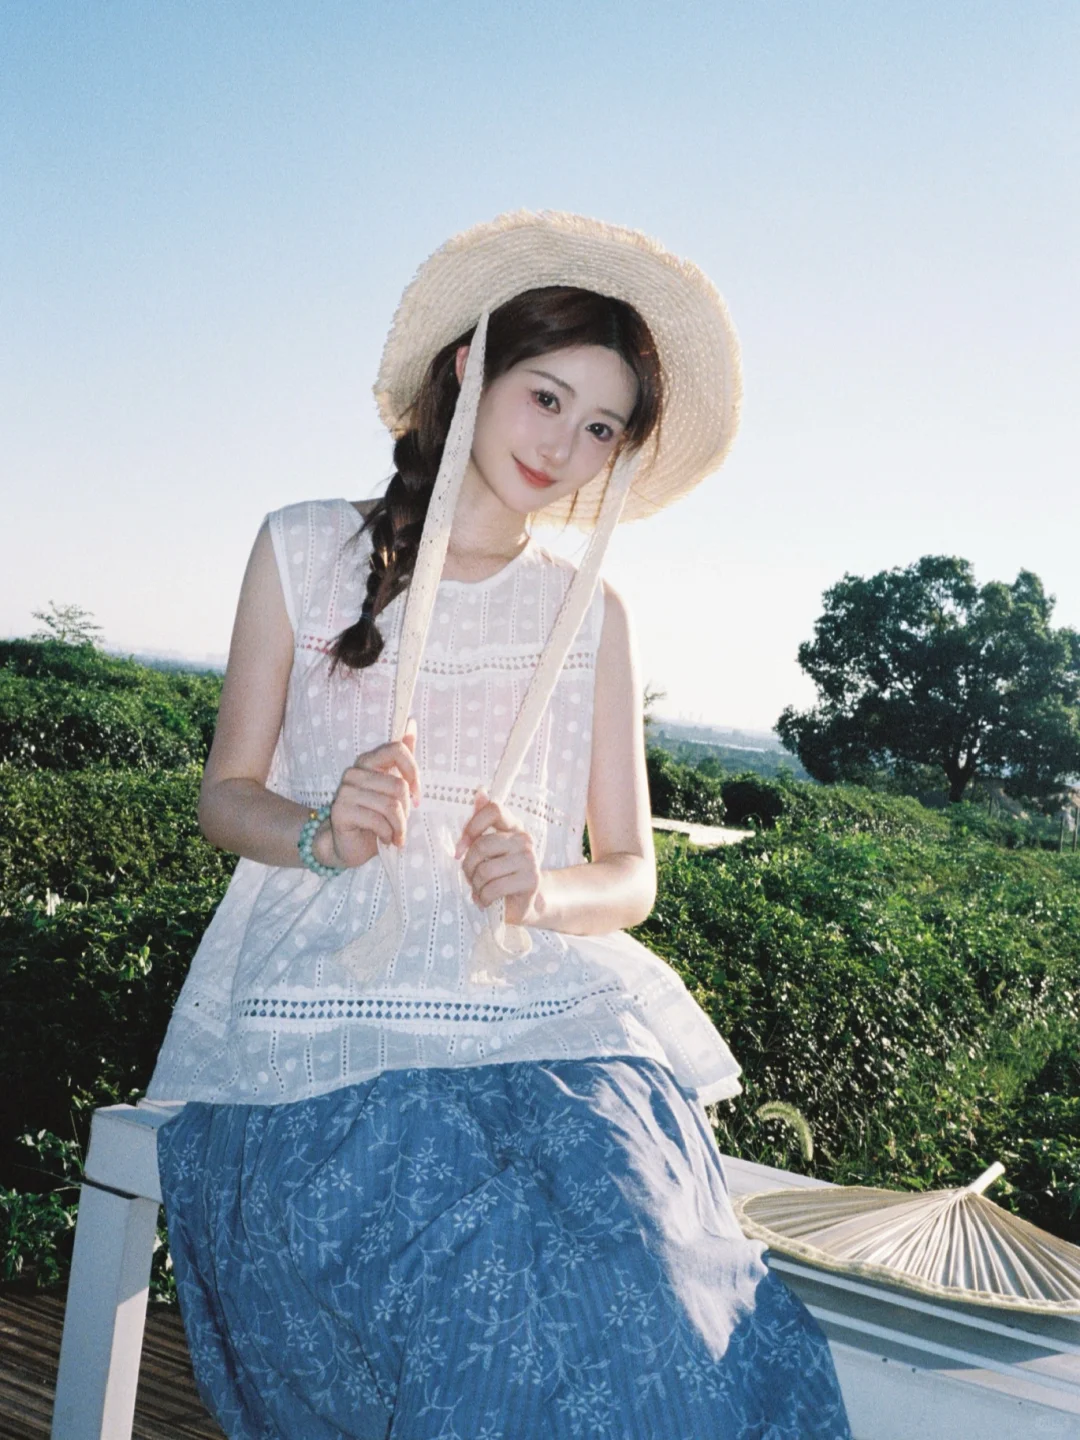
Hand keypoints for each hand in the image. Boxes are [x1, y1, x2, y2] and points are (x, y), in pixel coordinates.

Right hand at [313, 717, 420, 867]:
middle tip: (402, 823)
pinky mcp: (341, 810)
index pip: (397, 750)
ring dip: (399, 826)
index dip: (413, 772)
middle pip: (398, 785)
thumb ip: (402, 758)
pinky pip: (377, 820)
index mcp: (368, 761)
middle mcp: (355, 772)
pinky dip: (388, 834)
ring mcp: (345, 791)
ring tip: (396, 835)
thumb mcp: (393, 788)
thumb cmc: (375, 817)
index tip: (417, 794)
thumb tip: (412, 722)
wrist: (349, 845)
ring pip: (390, 805)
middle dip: (406, 810)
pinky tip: (385, 839)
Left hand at [454, 789, 541, 925]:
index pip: (494, 810)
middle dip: (468, 865)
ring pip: (485, 870)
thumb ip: (481, 824)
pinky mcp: (531, 881)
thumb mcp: (489, 848)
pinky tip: (486, 900)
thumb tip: (480, 792)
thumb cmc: (501, 873)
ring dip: (476, 885)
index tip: (461, 847)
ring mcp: (530, 860)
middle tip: (470, 876)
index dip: (472, 826)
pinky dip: (484, 898)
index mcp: (513, 826)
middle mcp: (524, 839)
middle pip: (482, 845)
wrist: (525, 902)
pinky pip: (494, 888)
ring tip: (479, 890)